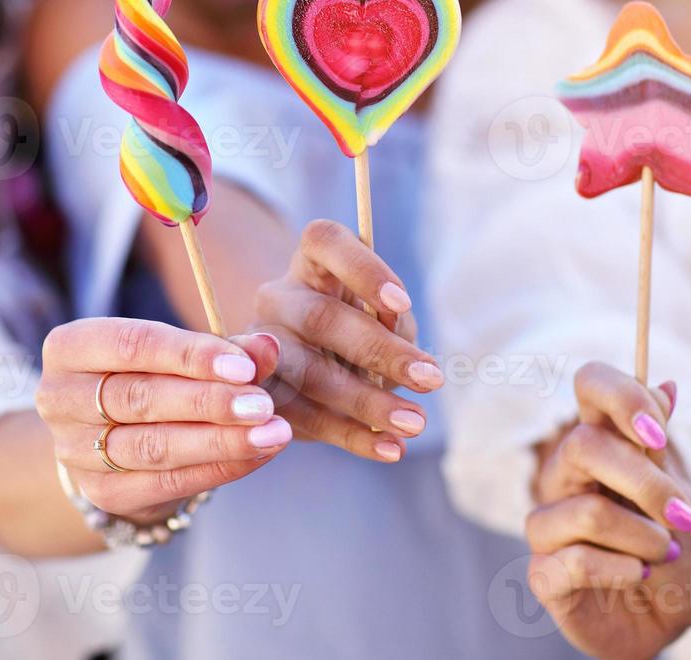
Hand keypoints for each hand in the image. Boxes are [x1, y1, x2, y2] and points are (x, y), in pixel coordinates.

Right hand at [37, 317, 291, 524]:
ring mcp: (74, 451)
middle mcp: (59, 398)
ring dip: (219, 441)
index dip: (190, 355)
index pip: (131, 345)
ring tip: (270, 433)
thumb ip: (226, 350)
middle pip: (139, 399)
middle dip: (209, 402)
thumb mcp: (184, 355)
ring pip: (152, 446)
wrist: (118, 437)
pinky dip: (218, 469)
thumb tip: (267, 347)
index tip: (245, 366)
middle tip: (263, 404)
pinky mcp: (101, 493)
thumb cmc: (154, 378)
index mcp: (70, 346)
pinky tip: (256, 456)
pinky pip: (165, 483)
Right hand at [246, 219, 444, 462]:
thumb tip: (395, 325)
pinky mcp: (261, 396)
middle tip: (431, 379)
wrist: (302, 366)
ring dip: (368, 401)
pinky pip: (304, 418)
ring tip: (415, 423)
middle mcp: (277, 297)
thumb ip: (390, 315)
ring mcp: (259, 347)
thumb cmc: (357, 330)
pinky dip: (353, 436)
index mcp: (309, 263)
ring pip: (309, 373)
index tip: (402, 302)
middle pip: (320, 317)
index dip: (362, 269)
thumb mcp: (380, 314)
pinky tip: (390, 448)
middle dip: (380, 350)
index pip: (324, 242)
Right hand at [526, 363, 690, 659]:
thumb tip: (666, 385)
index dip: (621, 397)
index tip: (657, 434)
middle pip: (583, 445)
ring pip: (588, 512)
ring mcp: (549, 524)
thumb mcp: (685, 500)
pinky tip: (640, 576)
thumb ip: (663, 451)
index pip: (591, 384)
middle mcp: (566, 475)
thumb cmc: (675, 555)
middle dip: (646, 485)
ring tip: (663, 555)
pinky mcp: (543, 573)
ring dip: (643, 538)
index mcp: (602, 443)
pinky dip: (623, 570)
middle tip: (683, 517)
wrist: (669, 621)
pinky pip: (575, 561)